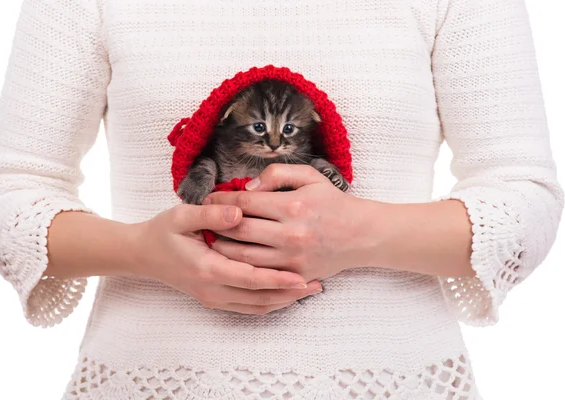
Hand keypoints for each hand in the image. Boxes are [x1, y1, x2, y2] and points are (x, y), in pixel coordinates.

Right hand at [130, 203, 322, 313]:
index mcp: (207, 268)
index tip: (303, 275)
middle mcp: (212, 289)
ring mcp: (212, 298)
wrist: (141, 255)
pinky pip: (247, 308)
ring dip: (283, 300)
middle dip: (289, 293)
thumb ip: (210, 215)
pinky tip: (284, 296)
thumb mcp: (181, 216)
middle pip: (259, 298)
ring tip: (308, 290)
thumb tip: (238, 213)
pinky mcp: (213, 300)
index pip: (251, 278)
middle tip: (317, 285)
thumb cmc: (162, 232)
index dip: (278, 279)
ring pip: (256, 306)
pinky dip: (268, 304)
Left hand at [204, 164, 375, 282]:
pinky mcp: (295, 275)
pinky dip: (241, 267)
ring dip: (222, 249)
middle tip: (202, 220)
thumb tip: (248, 188)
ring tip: (210, 240)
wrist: (362, 235)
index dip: (221, 200)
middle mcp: (291, 234)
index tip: (208, 198)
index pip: (244, 203)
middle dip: (215, 225)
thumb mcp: (310, 177)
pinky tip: (230, 259)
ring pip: (244, 257)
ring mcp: (292, 258)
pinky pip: (260, 274)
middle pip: (238, 231)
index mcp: (292, 206)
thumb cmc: (333, 203)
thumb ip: (277, 174)